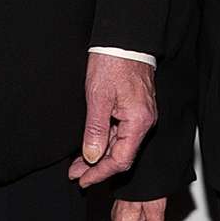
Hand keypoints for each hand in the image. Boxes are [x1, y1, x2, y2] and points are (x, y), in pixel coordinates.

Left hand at [68, 54, 156, 187]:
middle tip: (75, 174)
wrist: (124, 40)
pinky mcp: (135, 109)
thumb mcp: (97, 99)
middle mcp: (144, 121)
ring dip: (99, 155)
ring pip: (120, 144)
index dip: (100, 173)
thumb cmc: (113, 63)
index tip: (83, 180)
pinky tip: (91, 145)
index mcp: (138, 121)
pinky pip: (121, 132)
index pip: (121, 160)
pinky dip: (105, 141)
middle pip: (121, 155)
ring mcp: (141, 115)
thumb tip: (91, 157)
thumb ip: (95, 131)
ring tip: (78, 163)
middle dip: (97, 167)